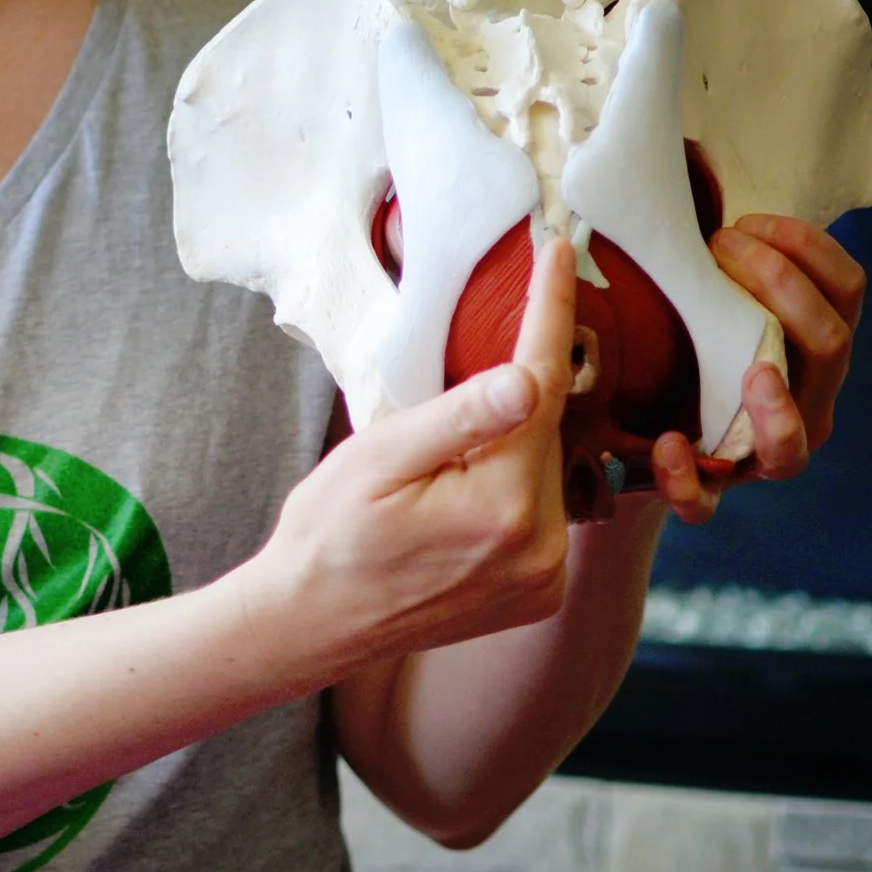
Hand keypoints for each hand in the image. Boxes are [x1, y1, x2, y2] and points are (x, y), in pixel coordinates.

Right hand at [249, 240, 580, 673]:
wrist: (311, 623)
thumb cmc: (330, 532)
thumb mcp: (378, 458)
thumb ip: (457, 417)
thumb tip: (527, 378)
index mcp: (504, 505)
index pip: (542, 383)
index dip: (551, 310)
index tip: (559, 249)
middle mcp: (542, 546)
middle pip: (551, 429)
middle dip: (520, 385)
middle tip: (470, 359)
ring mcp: (545, 576)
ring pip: (550, 469)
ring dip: (517, 440)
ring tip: (451, 445)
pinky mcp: (540, 592)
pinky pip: (545, 513)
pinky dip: (518, 483)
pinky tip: (467, 485)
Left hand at [651, 214, 865, 523]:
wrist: (629, 432)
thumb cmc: (678, 338)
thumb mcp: (699, 289)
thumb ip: (711, 247)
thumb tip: (686, 160)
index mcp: (813, 344)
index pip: (849, 288)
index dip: (809, 246)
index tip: (746, 220)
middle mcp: (805, 400)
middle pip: (832, 346)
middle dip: (782, 287)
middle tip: (721, 249)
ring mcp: (764, 453)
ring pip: (795, 445)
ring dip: (779, 404)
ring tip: (755, 369)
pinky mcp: (712, 492)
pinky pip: (710, 501)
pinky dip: (689, 478)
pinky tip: (666, 444)